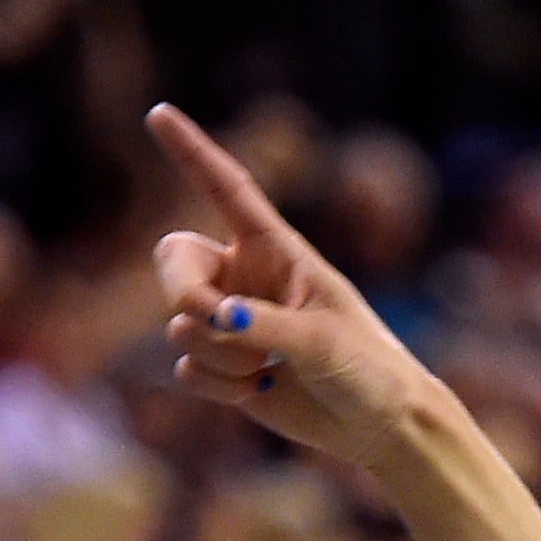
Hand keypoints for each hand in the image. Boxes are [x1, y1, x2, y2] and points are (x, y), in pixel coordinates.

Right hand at [148, 105, 439, 469]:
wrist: (380, 425)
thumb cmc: (368, 370)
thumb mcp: (322, 341)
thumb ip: (263, 326)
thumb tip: (209, 319)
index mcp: (276, 250)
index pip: (226, 190)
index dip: (192, 152)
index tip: (159, 114)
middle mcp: (245, 278)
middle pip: (174, 261)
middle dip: (180, 291)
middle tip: (205, 317)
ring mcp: (231, 323)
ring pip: (182, 325)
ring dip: (218, 354)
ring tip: (266, 368)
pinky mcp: (224, 367)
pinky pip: (188, 368)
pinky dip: (217, 385)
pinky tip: (257, 392)